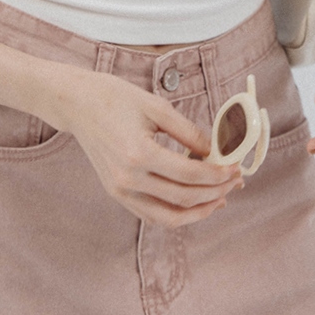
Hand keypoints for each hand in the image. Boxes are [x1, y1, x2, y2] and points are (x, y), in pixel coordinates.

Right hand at [60, 68, 244, 227]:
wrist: (77, 103)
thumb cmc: (115, 97)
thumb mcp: (156, 106)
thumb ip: (189, 132)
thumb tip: (217, 152)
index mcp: (139, 153)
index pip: (190, 175)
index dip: (218, 175)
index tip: (236, 168)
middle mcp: (128, 178)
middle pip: (183, 199)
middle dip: (215, 192)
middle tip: (235, 181)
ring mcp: (120, 190)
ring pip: (168, 218)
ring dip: (199, 211)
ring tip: (220, 198)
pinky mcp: (116, 193)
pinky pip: (151, 215)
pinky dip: (176, 214)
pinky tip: (194, 203)